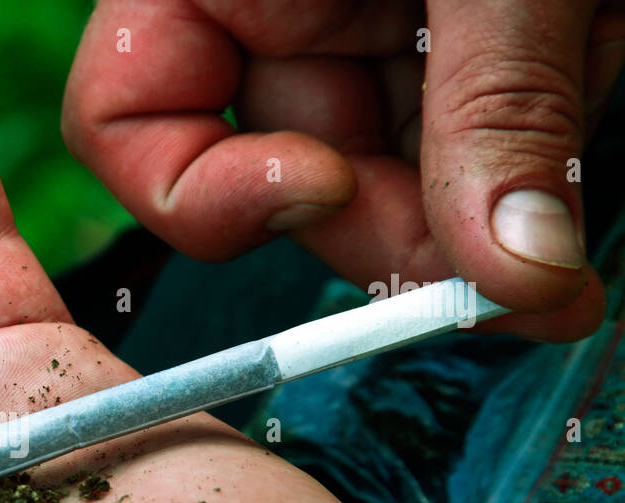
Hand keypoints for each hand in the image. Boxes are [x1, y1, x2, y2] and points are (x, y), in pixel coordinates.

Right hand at [62, 0, 624, 341]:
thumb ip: (496, 109)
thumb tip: (518, 277)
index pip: (124, 122)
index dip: (205, 196)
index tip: (326, 192)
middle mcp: (267, 7)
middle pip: (282, 179)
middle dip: (401, 221)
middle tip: (519, 266)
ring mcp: (351, 23)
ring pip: (392, 169)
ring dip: (499, 158)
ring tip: (594, 45)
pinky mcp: (435, 35)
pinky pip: (465, 129)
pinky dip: (537, 121)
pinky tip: (595, 45)